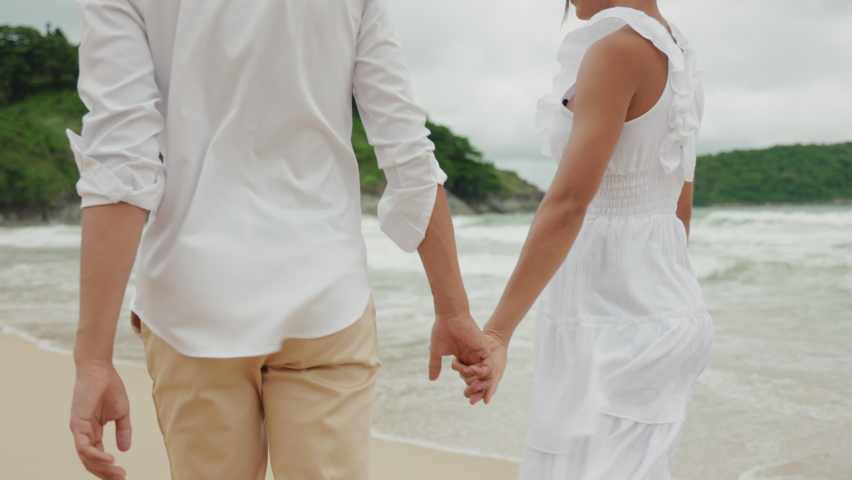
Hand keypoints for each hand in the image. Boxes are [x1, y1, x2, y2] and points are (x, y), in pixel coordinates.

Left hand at [70, 361, 131, 479]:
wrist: (100, 369)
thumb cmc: (110, 387)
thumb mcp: (121, 413)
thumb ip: (123, 431)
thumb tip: (124, 450)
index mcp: (92, 432)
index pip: (97, 456)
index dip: (109, 468)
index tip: (124, 475)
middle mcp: (83, 434)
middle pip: (91, 461)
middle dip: (105, 473)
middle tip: (122, 478)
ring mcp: (79, 429)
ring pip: (86, 457)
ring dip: (102, 468)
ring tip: (118, 472)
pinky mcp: (77, 423)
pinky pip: (84, 445)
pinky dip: (96, 455)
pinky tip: (111, 459)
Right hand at [429, 312, 492, 380]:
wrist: (449, 317)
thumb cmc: (441, 331)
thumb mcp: (437, 352)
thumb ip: (435, 365)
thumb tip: (431, 379)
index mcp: (463, 357)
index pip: (467, 374)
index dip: (463, 376)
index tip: (455, 369)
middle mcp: (472, 356)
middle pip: (476, 376)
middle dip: (470, 380)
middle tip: (462, 373)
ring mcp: (478, 353)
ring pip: (483, 374)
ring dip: (475, 377)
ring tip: (466, 370)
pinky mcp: (484, 350)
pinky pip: (488, 368)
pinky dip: (482, 372)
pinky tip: (471, 368)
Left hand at [452, 330, 506, 404]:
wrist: (496, 342)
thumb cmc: (498, 360)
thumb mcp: (497, 374)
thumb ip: (491, 387)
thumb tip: (485, 402)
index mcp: (479, 384)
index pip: (473, 394)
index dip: (475, 394)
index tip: (478, 387)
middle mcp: (471, 378)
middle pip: (467, 388)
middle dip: (474, 385)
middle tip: (479, 380)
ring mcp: (466, 369)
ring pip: (463, 377)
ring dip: (472, 375)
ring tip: (480, 368)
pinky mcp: (461, 359)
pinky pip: (457, 366)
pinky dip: (462, 367)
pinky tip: (470, 365)